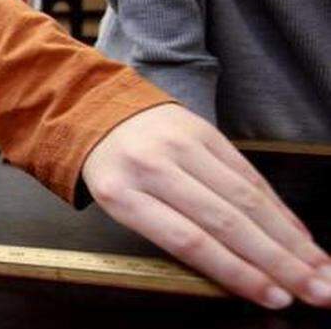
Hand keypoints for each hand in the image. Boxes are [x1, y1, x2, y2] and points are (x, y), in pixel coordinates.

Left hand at [83, 103, 330, 308]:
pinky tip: (301, 237)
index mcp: (122, 194)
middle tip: (318, 293)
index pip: (187, 240)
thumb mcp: (121, 205)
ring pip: (246, 198)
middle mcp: (152, 166)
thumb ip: (169, 234)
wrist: (98, 109)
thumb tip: (238, 274)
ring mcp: (180, 144)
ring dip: (292, 240)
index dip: (236, 271)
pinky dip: (280, 209)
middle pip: (225, 221)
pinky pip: (249, 173)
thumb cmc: (113, 171)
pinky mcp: (204, 129)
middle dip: (279, 262)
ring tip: (322, 272)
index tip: (275, 298)